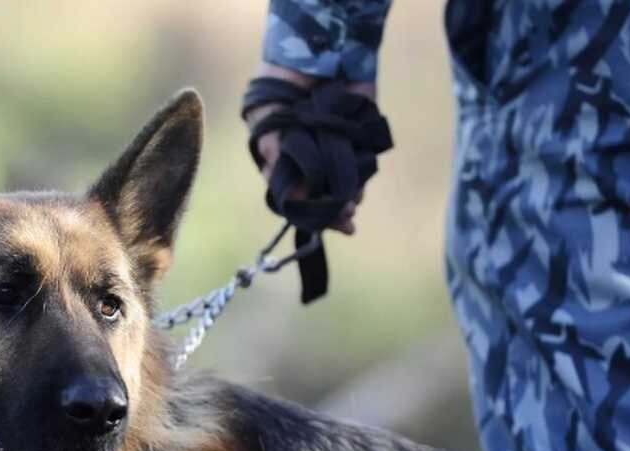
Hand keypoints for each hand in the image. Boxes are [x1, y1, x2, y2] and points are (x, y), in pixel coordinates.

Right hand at [244, 62, 376, 235]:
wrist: (317, 48)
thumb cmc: (282, 84)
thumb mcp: (265, 120)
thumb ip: (273, 156)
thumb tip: (288, 194)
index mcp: (285, 158)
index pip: (294, 195)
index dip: (306, 211)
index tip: (319, 224)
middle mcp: (311, 158)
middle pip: (322, 195)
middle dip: (332, 211)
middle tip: (345, 223)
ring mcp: (336, 150)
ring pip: (345, 184)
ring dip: (349, 197)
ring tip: (351, 205)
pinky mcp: (360, 139)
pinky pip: (364, 165)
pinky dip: (363, 177)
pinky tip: (360, 185)